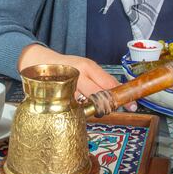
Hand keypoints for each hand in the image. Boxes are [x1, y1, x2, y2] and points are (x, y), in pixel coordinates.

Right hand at [18, 44, 136, 110]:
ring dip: (93, 109)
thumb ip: (102, 80)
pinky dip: (79, 110)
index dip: (122, 96)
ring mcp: (67, 87)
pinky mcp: (58, 97)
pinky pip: (74, 108)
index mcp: (88, 67)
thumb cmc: (67, 66)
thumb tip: (119, 92)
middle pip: (99, 95)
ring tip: (92, 107)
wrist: (39, 63)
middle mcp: (79, 75)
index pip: (109, 84)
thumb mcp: (86, 67)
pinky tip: (77, 106)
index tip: (133, 105)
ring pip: (86, 104)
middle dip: (109, 105)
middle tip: (114, 109)